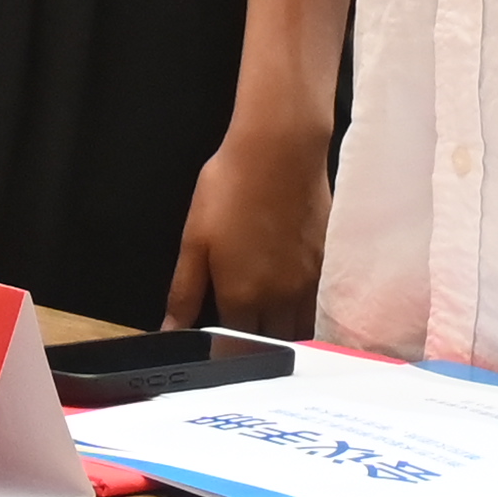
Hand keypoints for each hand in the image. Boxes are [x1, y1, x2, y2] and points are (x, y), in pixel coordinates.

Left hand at [159, 115, 329, 335]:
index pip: (235, 346)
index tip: (219, 334)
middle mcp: (279, 298)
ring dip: (286, 332)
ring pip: (301, 329)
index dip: (224, 345)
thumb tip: (170, 331)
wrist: (280, 150)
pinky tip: (296, 294)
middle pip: (272, 343)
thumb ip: (184, 294)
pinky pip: (320, 303)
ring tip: (272, 318)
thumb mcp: (194, 240)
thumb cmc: (232, 187)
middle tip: (245, 327)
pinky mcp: (327, 262)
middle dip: (257, 343)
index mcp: (242, 297)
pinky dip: (309, 309)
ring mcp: (309, 282)